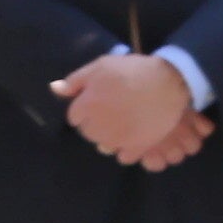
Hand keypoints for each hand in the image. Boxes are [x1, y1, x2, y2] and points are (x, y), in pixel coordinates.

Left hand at [53, 52, 205, 165]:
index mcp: (86, 106)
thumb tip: (54, 89)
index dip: (85, 107)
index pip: (74, 117)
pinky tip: (133, 133)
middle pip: (87, 132)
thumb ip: (76, 80)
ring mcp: (117, 140)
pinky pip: (123, 156)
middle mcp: (98, 127)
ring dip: (110, 135)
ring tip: (124, 119)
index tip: (98, 99)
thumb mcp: (101, 66)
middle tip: (113, 108)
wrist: (168, 84)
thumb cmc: (132, 71)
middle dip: (95, 122)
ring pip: (103, 145)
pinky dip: (126, 148)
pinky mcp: (135, 148)